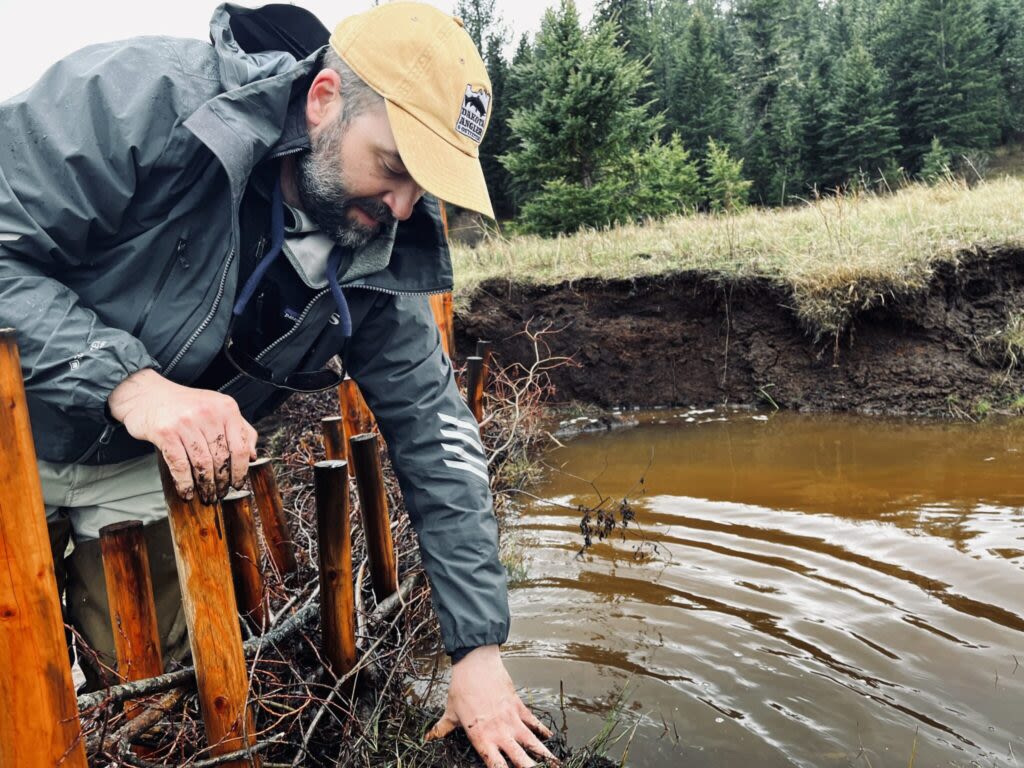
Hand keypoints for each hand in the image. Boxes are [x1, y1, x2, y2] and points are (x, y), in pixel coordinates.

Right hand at [109, 368, 256, 502]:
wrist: (147, 394)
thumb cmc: (185, 405)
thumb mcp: (217, 408)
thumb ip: (239, 428)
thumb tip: (252, 456)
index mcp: (226, 408)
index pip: (240, 447)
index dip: (240, 470)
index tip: (238, 483)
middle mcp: (208, 413)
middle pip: (221, 458)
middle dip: (222, 481)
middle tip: (220, 493)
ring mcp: (186, 423)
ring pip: (202, 464)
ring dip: (205, 485)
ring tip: (207, 496)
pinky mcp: (165, 433)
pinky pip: (180, 465)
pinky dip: (185, 483)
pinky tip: (187, 492)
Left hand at [426, 645, 557, 767]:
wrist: (476, 662)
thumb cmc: (461, 687)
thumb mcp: (450, 712)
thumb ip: (442, 729)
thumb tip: (428, 738)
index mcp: (481, 737)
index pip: (495, 765)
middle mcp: (499, 732)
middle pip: (520, 759)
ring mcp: (511, 719)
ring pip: (532, 742)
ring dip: (544, 754)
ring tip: (556, 764)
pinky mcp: (518, 706)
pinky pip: (533, 722)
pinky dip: (542, 730)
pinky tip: (550, 737)